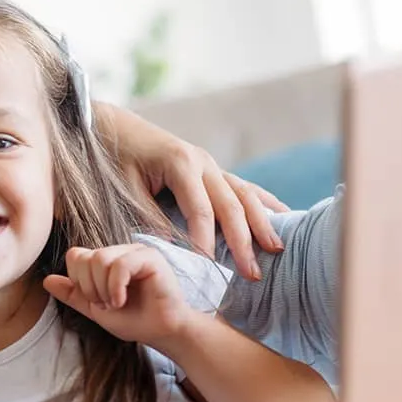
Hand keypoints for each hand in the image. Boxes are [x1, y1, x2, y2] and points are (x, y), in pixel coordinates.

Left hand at [44, 245, 198, 350]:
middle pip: (85, 257)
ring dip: (103, 289)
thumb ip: (74, 294)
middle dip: (90, 288)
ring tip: (116, 303)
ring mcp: (135, 251)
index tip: (95, 301)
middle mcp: (120, 251)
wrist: (162, 332)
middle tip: (107, 304)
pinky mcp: (150, 257)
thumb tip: (46, 280)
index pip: (76, 255)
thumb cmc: (135, 321)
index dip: (79, 281)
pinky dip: (116, 287)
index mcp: (106, 260)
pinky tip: (122, 300)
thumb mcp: (96, 309)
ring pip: (100, 259)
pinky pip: (119, 265)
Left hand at [97, 104, 287, 279]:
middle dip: (244, 241)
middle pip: (231, 205)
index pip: (201, 210)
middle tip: (253, 273)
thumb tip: (173, 247)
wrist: (117, 128)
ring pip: (245, 195)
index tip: (211, 268)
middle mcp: (203, 162)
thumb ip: (150, 216)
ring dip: (262, 223)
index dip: (207, 241)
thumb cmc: (117, 159)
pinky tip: (284, 216)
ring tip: (276, 249)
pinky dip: (264, 203)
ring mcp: (211, 165)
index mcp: (181, 164)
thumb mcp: (126, 189)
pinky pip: (244, 187)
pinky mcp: (214, 170)